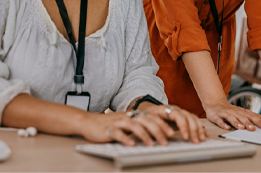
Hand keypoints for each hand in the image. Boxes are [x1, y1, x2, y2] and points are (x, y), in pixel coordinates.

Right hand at [80, 107, 204, 146]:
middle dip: (157, 131)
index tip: (172, 133)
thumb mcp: (127, 124)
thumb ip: (140, 127)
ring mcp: (117, 122)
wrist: (88, 122)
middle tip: (165, 142)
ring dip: (144, 135)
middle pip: (145, 121)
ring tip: (151, 144)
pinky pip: (117, 133)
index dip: (163, 124)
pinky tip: (131, 144)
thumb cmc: (110, 125)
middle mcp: (127, 117)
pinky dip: (125, 138)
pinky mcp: (107, 129)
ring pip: (133, 126)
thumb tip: (158, 135)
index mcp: (133, 115)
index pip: (151, 117)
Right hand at [204, 99, 260, 130]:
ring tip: (242, 127)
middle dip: (248, 122)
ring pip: (231, 118)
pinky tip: (227, 128)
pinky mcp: (216, 116)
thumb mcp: (243, 112)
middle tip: (254, 128)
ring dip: (236, 123)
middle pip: (242, 117)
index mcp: (241, 112)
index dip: (259, 120)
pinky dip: (223, 124)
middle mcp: (234, 112)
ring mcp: (225, 114)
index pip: (251, 116)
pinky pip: (220, 121)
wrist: (215, 104)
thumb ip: (254, 116)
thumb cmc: (230, 110)